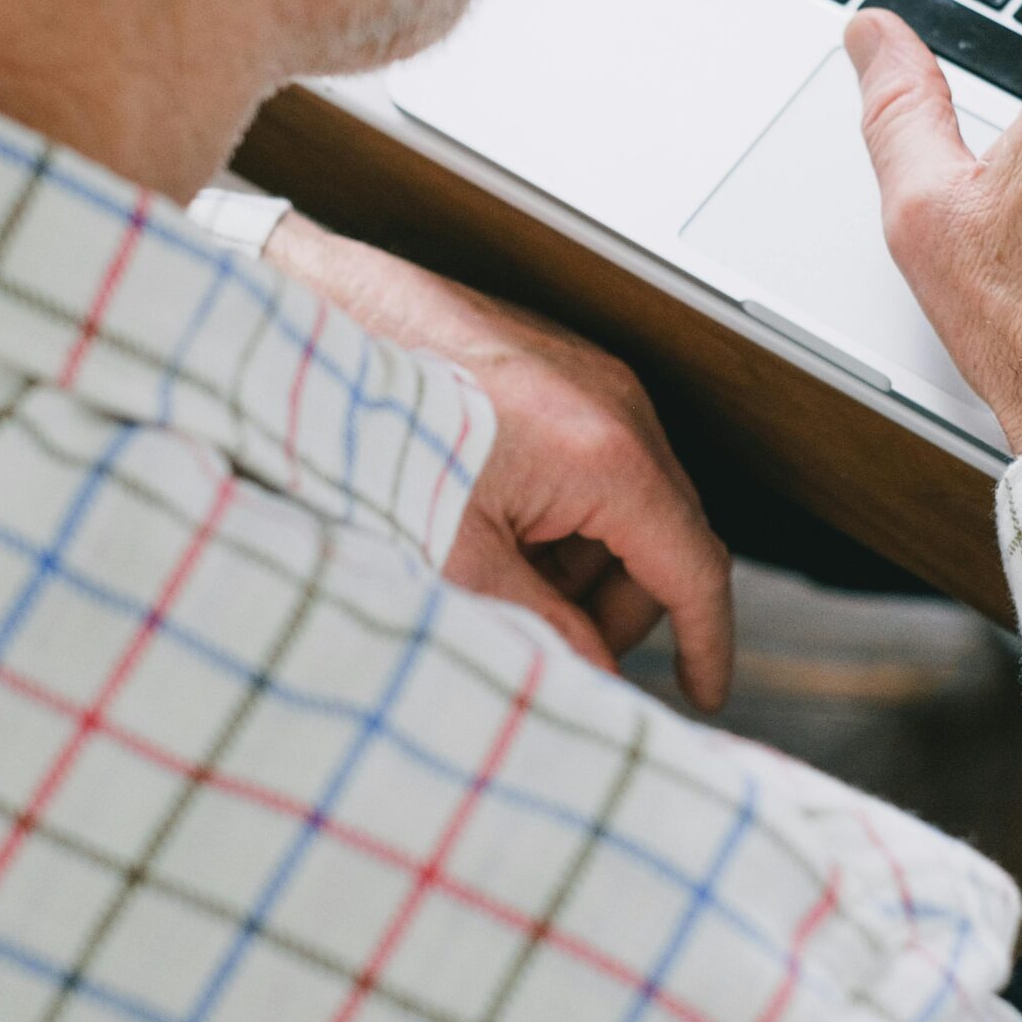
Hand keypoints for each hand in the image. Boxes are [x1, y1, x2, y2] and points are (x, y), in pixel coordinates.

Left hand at [262, 215, 733, 708]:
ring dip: (583, 557)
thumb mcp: (457, 561)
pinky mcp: (557, 364)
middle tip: (554, 640)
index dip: (707, 642)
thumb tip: (592, 675)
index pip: (695, 567)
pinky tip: (490, 521)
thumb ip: (543, 630)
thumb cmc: (371, 432)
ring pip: (629, 500)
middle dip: (619, 604)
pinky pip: (594, 456)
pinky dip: (561, 509)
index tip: (705, 691)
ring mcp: (590, 376)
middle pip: (665, 537)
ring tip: (497, 569)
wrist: (314, 331)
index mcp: (604, 453)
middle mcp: (615, 403)